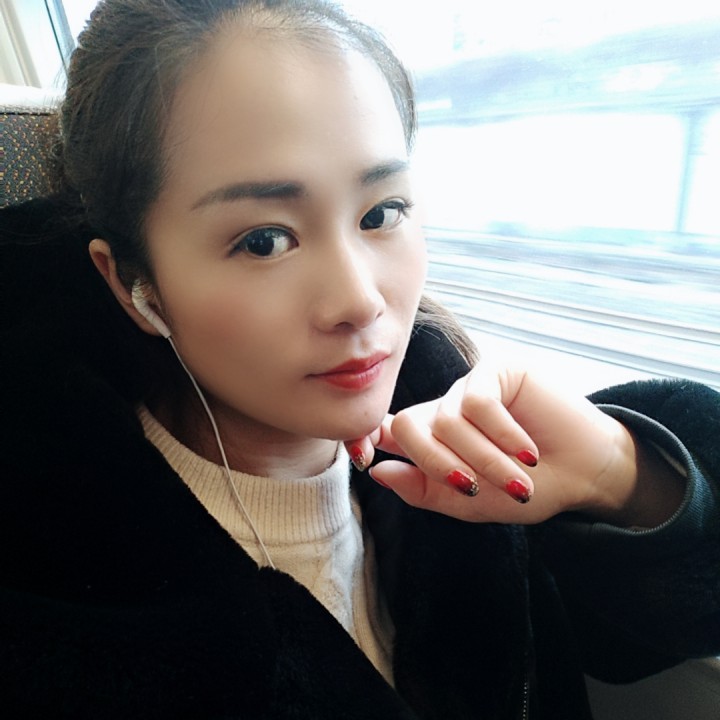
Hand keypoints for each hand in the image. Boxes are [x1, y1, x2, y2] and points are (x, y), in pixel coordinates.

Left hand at [345, 360, 683, 525]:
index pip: (387, 430)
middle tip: (471, 489)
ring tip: (517, 480)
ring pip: (447, 421)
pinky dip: (500, 434)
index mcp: (434, 440)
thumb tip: (377, 472)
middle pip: (407, 425)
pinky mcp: (497, 369)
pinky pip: (477, 402)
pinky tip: (526, 448)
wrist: (586, 474)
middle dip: (436, 464)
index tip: (362, 458)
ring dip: (482, 459)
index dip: (364, 439)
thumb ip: (425, 491)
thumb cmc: (528, 489)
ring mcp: (470, 387)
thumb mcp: (471, 502)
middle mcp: (446, 410)